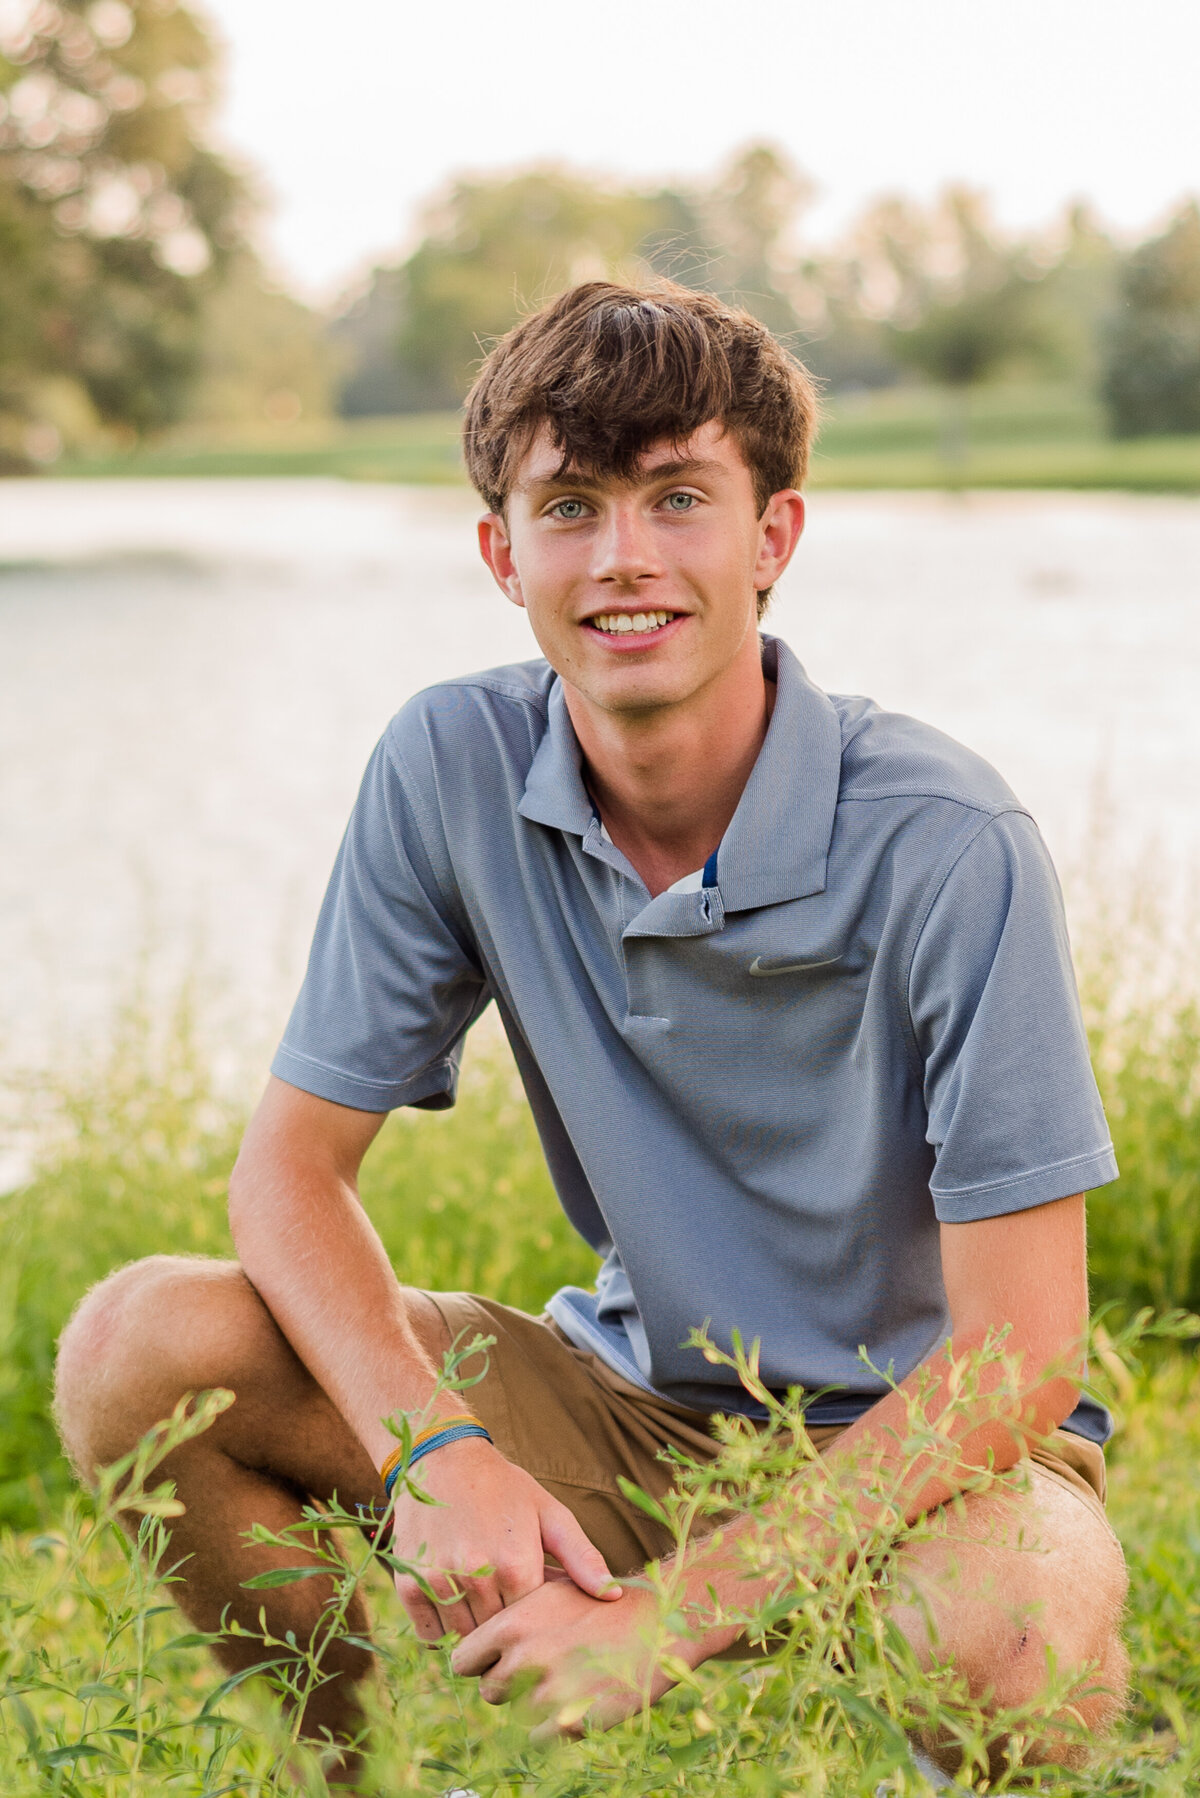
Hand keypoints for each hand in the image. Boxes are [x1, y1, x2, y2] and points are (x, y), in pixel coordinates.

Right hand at [388, 1435, 619, 1641]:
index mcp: (517, 1564)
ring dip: (474, 1628)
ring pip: (463, 1640)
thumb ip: (582, 1557)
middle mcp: (477, 1577)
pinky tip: (454, 1600)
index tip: (537, 1610)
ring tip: (481, 1601)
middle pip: (498, 1637)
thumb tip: (614, 1595)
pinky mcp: (408, 1585)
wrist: (441, 1458)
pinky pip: (430, 1634)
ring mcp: (439, 1582)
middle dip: (506, 1629)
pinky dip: (441, 1628)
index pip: (533, 1628)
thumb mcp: (549, 1514)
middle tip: (507, 1606)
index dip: (537, 1623)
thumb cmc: (504, 1487)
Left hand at [450, 1574, 679, 1734]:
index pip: (462, 1661)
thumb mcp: (551, 1592)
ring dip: (535, 1703)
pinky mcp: (574, 1722)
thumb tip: (473, 1643)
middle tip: (544, 1665)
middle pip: (489, 1691)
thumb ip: (509, 1618)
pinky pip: (539, 1738)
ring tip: (569, 1676)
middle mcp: (525, 1657)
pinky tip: (578, 1698)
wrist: (660, 1621)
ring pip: (516, 1714)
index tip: (499, 1659)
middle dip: (509, 1683)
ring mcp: (549, 1692)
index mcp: (513, 1623)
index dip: (480, 1662)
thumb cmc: (602, 1603)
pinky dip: (553, 1727)